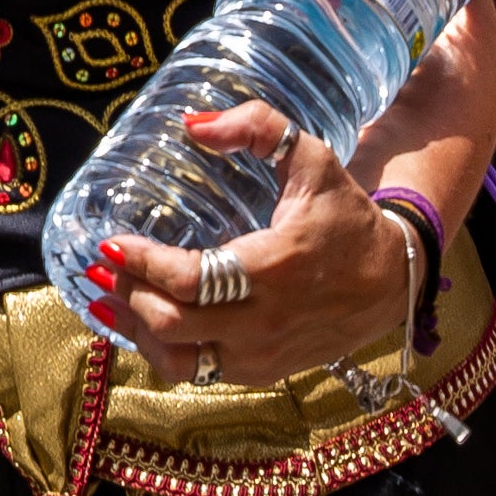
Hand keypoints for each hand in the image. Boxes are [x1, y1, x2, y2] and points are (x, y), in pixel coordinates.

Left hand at [79, 107, 412, 385]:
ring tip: (109, 299)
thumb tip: (192, 123)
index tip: (109, 243)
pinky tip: (143, 324)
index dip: (142, 263)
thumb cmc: (344, 214)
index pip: (189, 280)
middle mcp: (264, 320)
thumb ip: (257, 127)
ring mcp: (262, 353)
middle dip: (128, 294)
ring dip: (137, 332)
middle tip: (103, 267)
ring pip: (180, 361)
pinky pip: (199, 372)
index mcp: (273, 268)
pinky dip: (164, 351)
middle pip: (172, 324)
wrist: (392, 279)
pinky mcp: (263, 372)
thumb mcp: (311, 158)